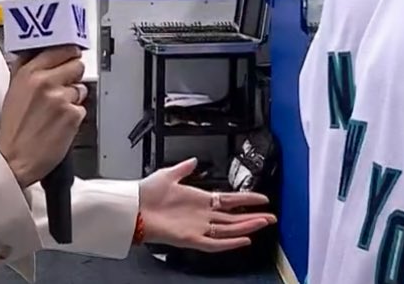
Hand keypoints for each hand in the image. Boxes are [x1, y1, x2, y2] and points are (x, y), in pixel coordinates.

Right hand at [0, 47, 86, 186]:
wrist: (15, 159)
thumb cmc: (13, 129)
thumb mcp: (13, 91)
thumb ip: (26, 69)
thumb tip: (38, 53)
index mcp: (29, 73)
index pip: (61, 49)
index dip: (68, 54)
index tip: (70, 55)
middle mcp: (46, 82)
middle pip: (77, 64)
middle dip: (74, 74)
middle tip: (65, 85)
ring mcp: (61, 99)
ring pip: (81, 87)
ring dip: (74, 97)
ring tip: (57, 110)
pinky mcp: (73, 115)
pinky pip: (82, 108)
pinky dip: (75, 115)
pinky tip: (60, 123)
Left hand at [138, 159, 276, 251]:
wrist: (132, 207)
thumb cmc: (146, 193)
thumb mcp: (168, 174)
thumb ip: (183, 168)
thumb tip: (194, 160)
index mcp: (199, 200)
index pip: (230, 200)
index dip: (247, 199)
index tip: (262, 199)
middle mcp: (201, 215)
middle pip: (234, 218)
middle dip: (254, 217)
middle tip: (271, 217)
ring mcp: (197, 228)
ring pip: (228, 230)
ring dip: (247, 227)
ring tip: (264, 224)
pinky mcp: (190, 238)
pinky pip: (214, 243)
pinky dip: (229, 243)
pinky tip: (243, 240)